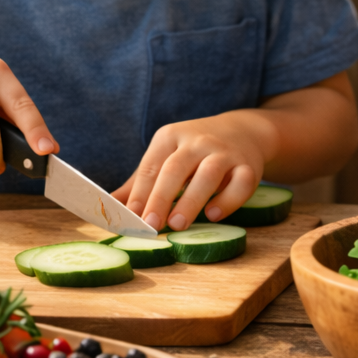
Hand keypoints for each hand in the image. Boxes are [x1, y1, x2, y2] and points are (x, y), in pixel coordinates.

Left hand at [112, 112, 266, 231]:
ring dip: (192, 200)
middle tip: (151, 225)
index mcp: (171, 136)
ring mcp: (225, 152)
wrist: (243, 131)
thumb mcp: (166, 156)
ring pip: (209, 174)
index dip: (140, 193)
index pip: (151, 166)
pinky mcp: (248, 166)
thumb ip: (140, 182)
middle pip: (176, 167)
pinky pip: (241, 182)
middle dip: (161, 197)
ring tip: (178, 224)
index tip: (130, 218)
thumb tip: (109, 209)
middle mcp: (198, 141)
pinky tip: (214, 215)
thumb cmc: (194, 151)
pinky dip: (229, 199)